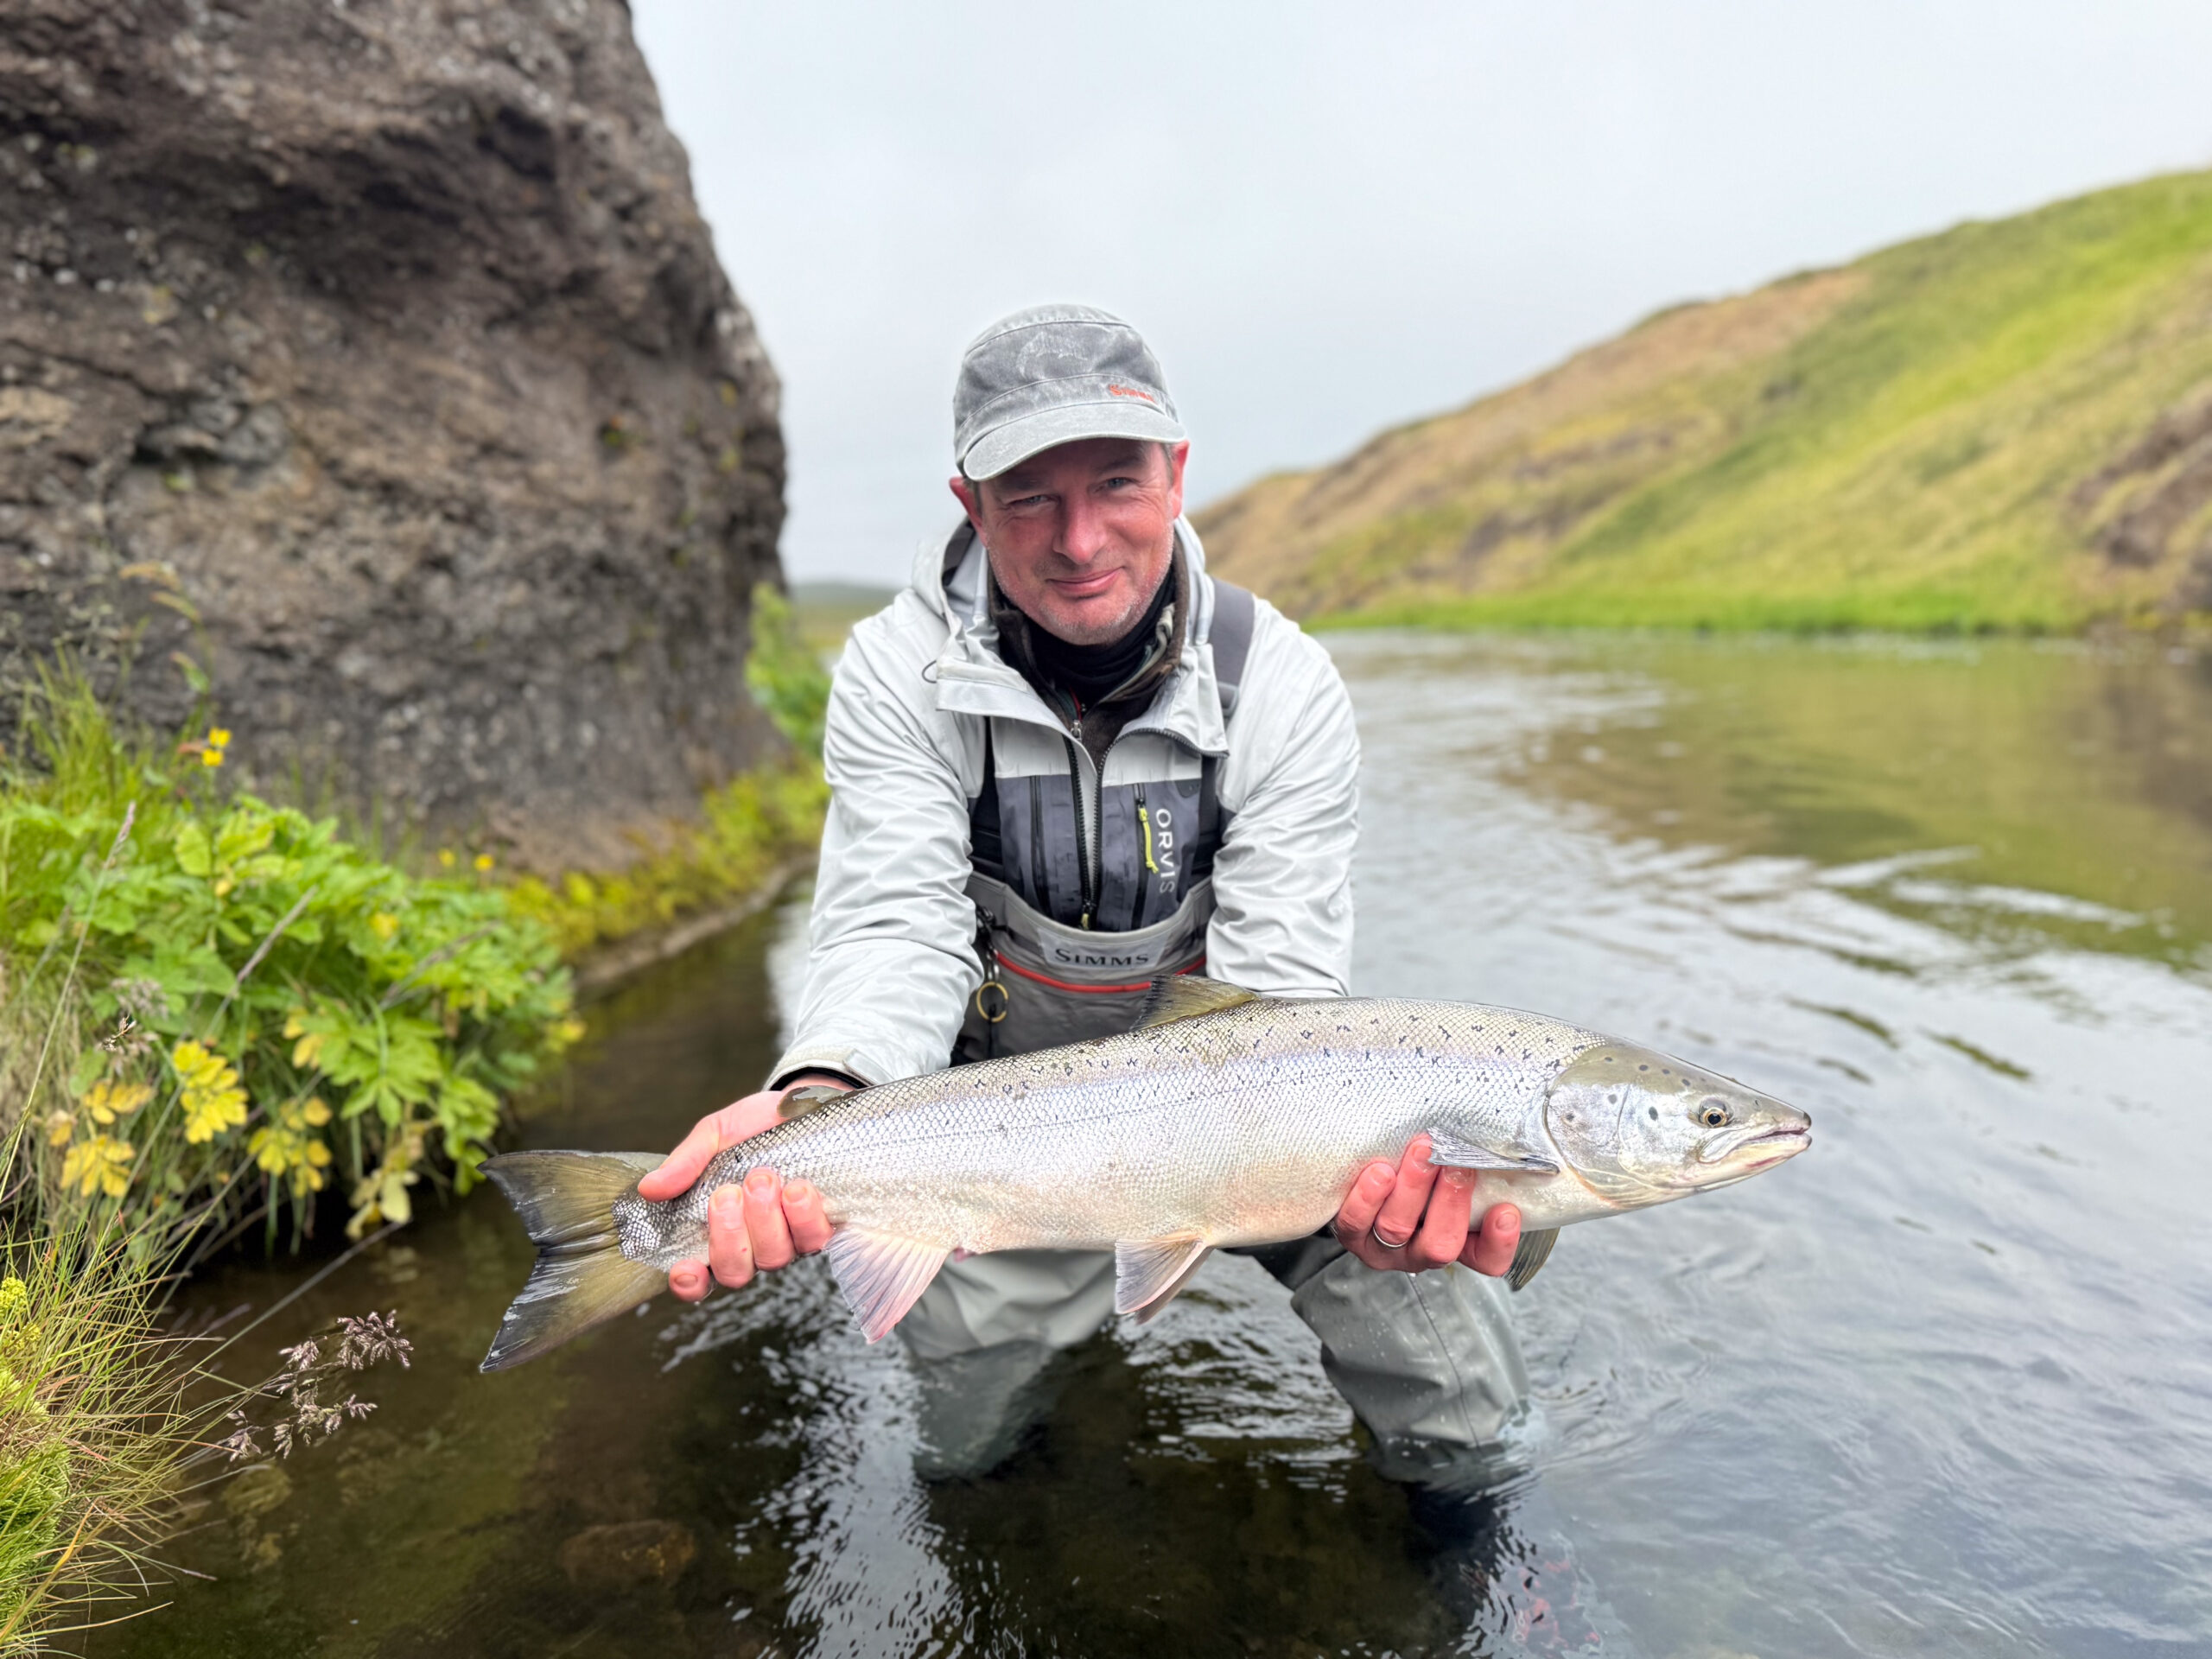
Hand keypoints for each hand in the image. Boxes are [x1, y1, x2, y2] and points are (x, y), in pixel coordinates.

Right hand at [639, 1075, 846, 1301]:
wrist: (803, 1105)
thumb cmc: (754, 1127)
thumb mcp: (714, 1135)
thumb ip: (685, 1163)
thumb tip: (649, 1189)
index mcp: (716, 1229)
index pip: (697, 1277)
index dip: (689, 1282)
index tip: (685, 1267)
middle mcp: (752, 1244)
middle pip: (734, 1271)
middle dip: (729, 1235)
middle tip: (728, 1193)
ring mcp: (788, 1239)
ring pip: (773, 1258)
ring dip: (764, 1220)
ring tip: (762, 1178)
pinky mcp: (821, 1226)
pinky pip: (813, 1238)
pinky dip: (802, 1216)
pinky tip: (796, 1188)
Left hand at [1333, 1134, 1521, 1275]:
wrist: (1365, 1163)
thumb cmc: (1421, 1164)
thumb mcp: (1451, 1166)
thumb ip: (1473, 1161)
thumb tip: (1496, 1136)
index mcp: (1457, 1240)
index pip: (1487, 1259)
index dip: (1499, 1243)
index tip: (1505, 1211)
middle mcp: (1421, 1250)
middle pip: (1441, 1246)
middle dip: (1450, 1203)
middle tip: (1454, 1163)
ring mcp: (1384, 1247)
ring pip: (1398, 1229)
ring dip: (1412, 1189)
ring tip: (1421, 1152)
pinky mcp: (1351, 1233)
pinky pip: (1356, 1223)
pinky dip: (1367, 1198)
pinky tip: (1380, 1172)